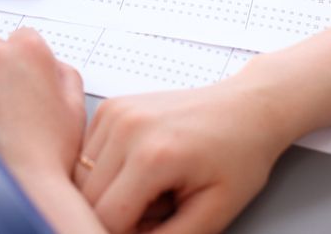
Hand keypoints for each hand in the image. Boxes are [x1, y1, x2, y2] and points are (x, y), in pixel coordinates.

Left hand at [0, 29, 85, 181]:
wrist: (20, 182)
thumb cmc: (47, 148)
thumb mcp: (75, 102)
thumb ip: (63, 71)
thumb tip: (50, 66)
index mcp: (27, 48)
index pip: (25, 37)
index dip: (28, 61)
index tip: (28, 78)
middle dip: (2, 71)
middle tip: (15, 101)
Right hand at [74, 76, 296, 233]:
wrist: (249, 108)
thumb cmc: (240, 153)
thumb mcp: (215, 212)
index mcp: (152, 155)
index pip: (105, 218)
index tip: (154, 228)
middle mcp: (127, 127)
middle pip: (87, 198)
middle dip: (116, 215)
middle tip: (160, 208)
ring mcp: (116, 112)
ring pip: (81, 178)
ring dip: (108, 193)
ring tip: (152, 187)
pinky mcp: (111, 108)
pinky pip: (87, 156)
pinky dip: (106, 172)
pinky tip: (140, 169)